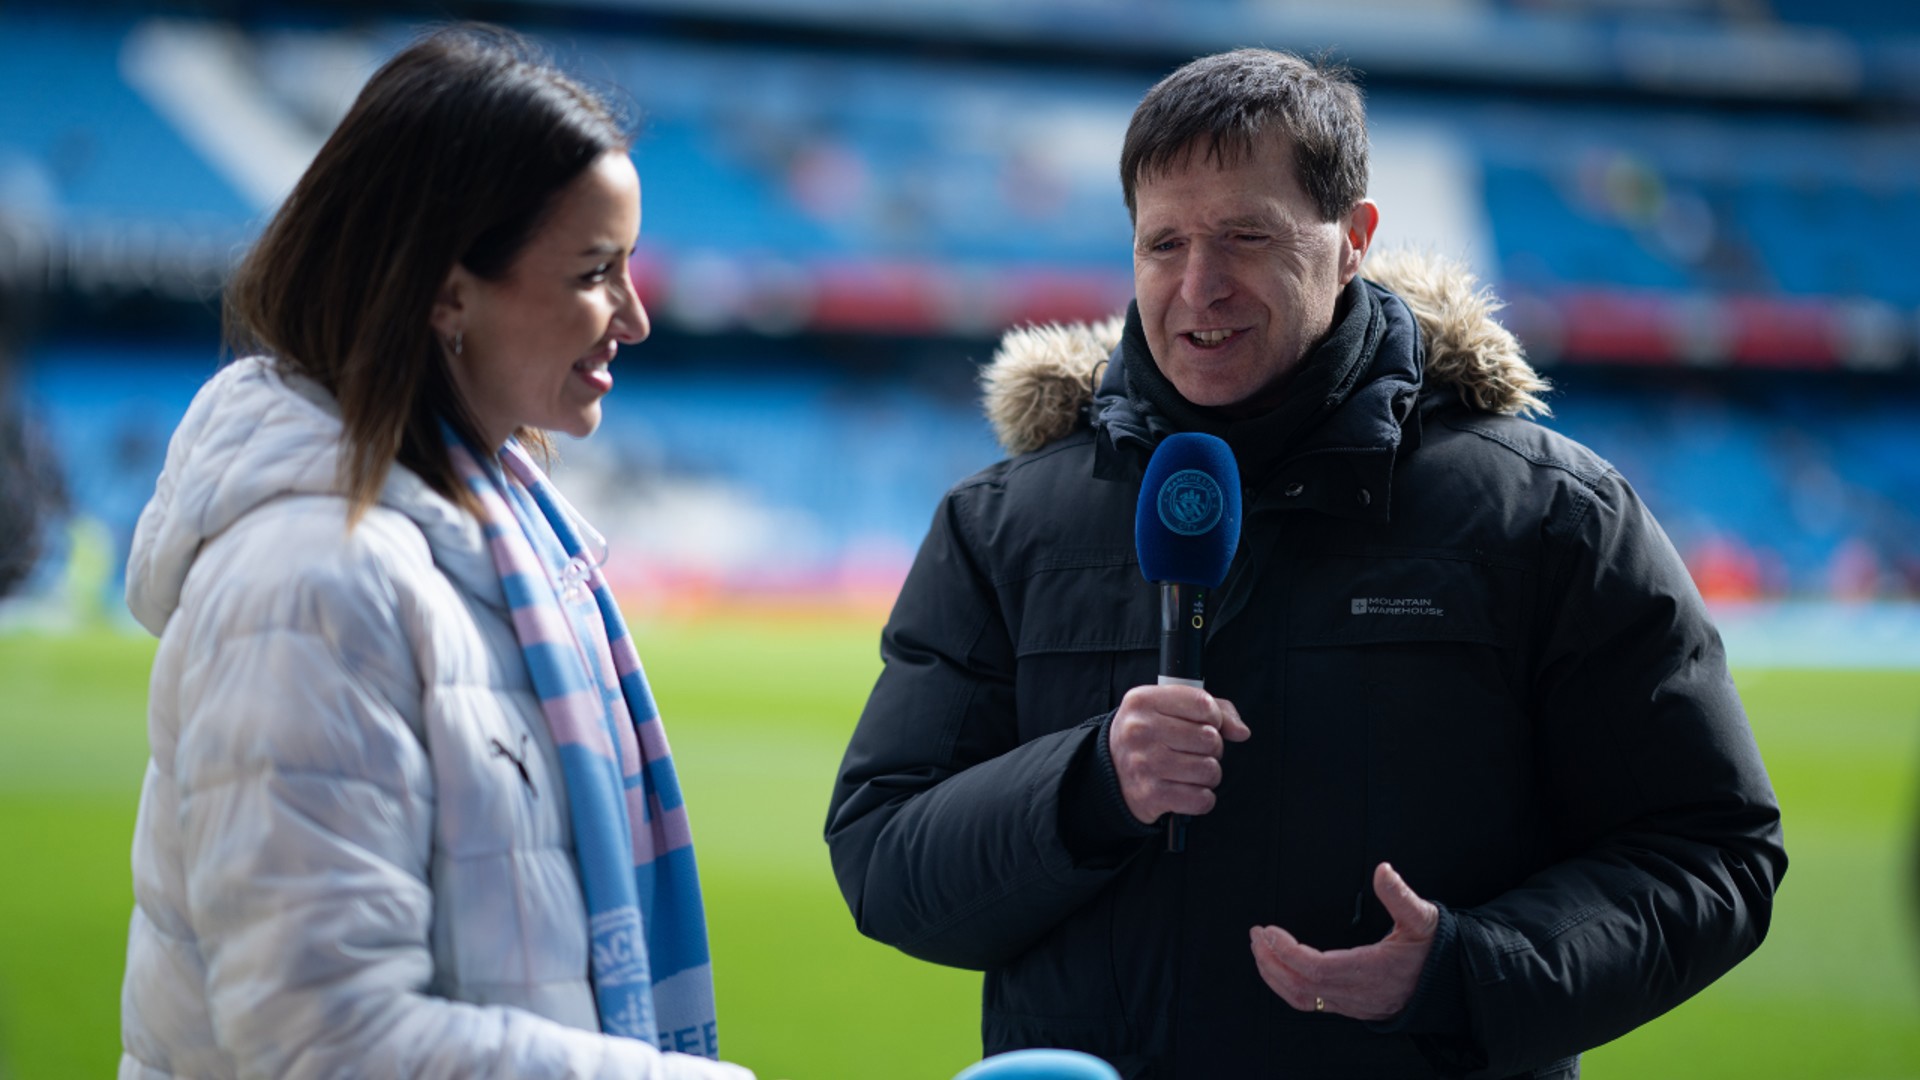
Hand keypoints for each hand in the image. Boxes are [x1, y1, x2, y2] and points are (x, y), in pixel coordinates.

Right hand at [1107, 683, 1249, 824]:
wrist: (1111, 772)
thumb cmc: (1149, 736)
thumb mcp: (1169, 708)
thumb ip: (1213, 709)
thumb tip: (1241, 732)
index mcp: (1143, 701)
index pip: (1203, 704)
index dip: (1214, 717)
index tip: (1204, 724)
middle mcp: (1140, 730)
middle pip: (1210, 739)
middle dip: (1212, 748)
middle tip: (1195, 751)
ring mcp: (1144, 763)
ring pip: (1209, 770)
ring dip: (1208, 774)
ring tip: (1191, 771)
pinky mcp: (1151, 795)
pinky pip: (1201, 799)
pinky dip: (1202, 798)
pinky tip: (1187, 790)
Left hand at [1249, 862, 1439, 1021]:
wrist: (1451, 984)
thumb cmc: (1436, 952)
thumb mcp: (1424, 919)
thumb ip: (1401, 896)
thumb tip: (1383, 870)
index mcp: (1371, 971)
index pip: (1317, 969)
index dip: (1287, 952)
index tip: (1268, 931)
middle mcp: (1358, 993)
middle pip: (1302, 987)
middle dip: (1271, 962)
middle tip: (1256, 936)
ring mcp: (1353, 1003)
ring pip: (1303, 999)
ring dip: (1275, 976)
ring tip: (1260, 951)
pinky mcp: (1351, 1006)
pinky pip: (1311, 1002)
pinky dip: (1288, 986)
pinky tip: (1279, 969)